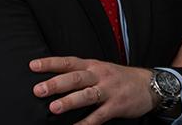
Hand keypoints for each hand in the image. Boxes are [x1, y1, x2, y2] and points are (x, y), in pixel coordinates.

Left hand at [29, 56, 157, 124]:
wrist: (149, 84)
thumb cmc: (118, 78)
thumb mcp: (100, 68)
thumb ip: (80, 73)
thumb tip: (54, 79)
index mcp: (92, 65)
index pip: (68, 62)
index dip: (50, 63)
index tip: (32, 65)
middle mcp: (99, 75)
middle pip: (76, 78)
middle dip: (56, 83)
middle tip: (38, 90)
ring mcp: (109, 90)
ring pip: (87, 95)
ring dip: (70, 101)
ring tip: (54, 108)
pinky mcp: (117, 105)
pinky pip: (100, 116)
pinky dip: (87, 123)